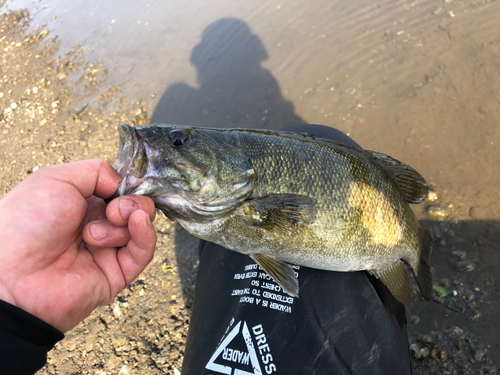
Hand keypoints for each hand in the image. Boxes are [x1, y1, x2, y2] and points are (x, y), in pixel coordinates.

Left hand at [0, 159, 156, 331]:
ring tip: (95, 233)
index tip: (122, 185)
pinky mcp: (116, 275)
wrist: (12, 274)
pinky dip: (146, 234)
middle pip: (135, 208)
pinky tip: (139, 222)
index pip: (120, 191)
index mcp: (82, 205)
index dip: (126, 186)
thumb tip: (122, 184)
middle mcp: (96, 226)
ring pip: (141, 227)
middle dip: (130, 203)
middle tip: (111, 211)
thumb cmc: (26, 223)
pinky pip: (143, 252)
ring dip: (125, 222)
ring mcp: (107, 251)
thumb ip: (96, 170)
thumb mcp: (57, 178)